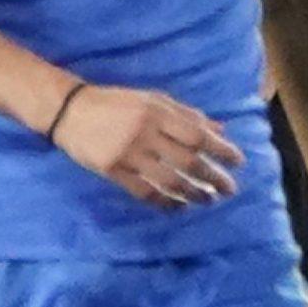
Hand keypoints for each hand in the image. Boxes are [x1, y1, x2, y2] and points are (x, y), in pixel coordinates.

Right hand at [49, 85, 241, 209]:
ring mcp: (127, 154)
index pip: (198, 135)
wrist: (69, 111)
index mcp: (157, 113)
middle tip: (229, 189)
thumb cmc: (115, 102)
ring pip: (169, 180)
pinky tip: (177, 207)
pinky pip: (143, 191)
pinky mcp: (112, 171)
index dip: (221, 150)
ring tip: (207, 200)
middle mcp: (145, 134)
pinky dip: (164, 202)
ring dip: (193, 193)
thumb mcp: (152, 99)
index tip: (238, 162)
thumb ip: (185, 114)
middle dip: (213, 177)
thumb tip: (220, 130)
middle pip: (188, 161)